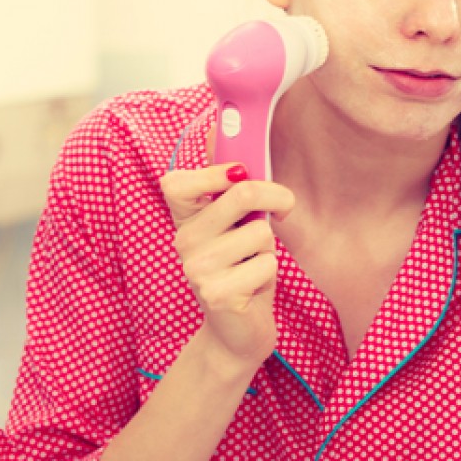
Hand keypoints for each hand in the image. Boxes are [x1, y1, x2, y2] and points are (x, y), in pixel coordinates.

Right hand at [160, 164, 293, 369]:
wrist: (236, 330)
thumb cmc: (241, 269)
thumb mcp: (234, 225)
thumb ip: (229, 187)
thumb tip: (217, 130)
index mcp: (183, 220)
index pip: (177, 183)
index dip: (214, 172)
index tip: (240, 175)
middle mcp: (183, 242)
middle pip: (242, 193)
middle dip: (277, 197)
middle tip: (284, 207)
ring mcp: (197, 269)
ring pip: (261, 232)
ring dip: (269, 248)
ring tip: (253, 263)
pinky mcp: (217, 293)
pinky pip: (267, 264)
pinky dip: (269, 273)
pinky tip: (252, 286)